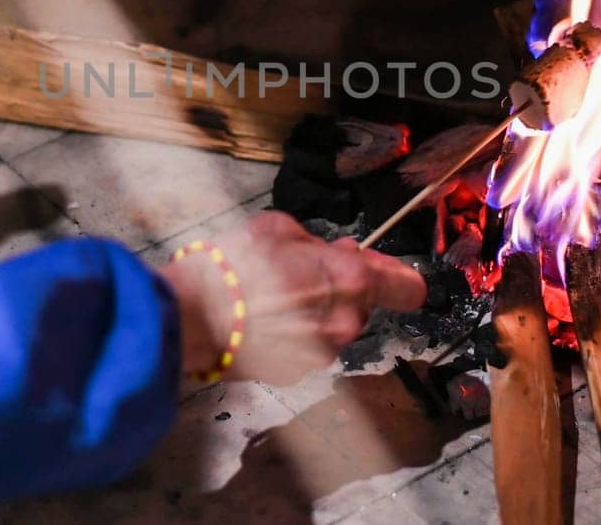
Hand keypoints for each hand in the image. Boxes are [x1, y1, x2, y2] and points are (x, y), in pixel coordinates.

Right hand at [159, 211, 426, 384]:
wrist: (193, 315)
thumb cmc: (234, 266)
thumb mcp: (278, 229)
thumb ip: (316, 242)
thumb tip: (333, 251)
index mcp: (350, 280)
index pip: (407, 288)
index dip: (398, 278)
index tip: (384, 273)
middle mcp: (346, 322)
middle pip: (362, 306)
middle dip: (340, 290)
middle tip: (304, 273)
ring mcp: (322, 352)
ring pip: (333, 328)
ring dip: (315, 314)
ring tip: (274, 297)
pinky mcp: (296, 373)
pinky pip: (306, 348)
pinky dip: (293, 335)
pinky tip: (262, 320)